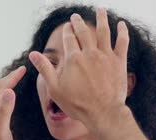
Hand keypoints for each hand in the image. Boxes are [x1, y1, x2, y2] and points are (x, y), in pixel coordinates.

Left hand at [0, 66, 25, 139]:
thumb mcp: (2, 131)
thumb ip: (6, 111)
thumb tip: (10, 91)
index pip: (3, 87)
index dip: (14, 77)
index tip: (24, 68)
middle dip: (9, 77)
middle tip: (21, 70)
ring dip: (1, 82)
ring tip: (11, 79)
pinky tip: (1, 95)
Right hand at [29, 8, 129, 126]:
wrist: (103, 113)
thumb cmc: (77, 104)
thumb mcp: (55, 89)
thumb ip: (45, 69)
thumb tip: (33, 54)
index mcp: (73, 59)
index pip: (69, 38)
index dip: (67, 31)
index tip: (67, 27)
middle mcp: (89, 53)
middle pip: (83, 31)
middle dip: (78, 22)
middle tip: (75, 17)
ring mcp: (105, 56)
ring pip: (103, 31)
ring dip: (101, 18)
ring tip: (100, 9)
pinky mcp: (119, 62)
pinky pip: (122, 41)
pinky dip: (122, 31)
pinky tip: (121, 24)